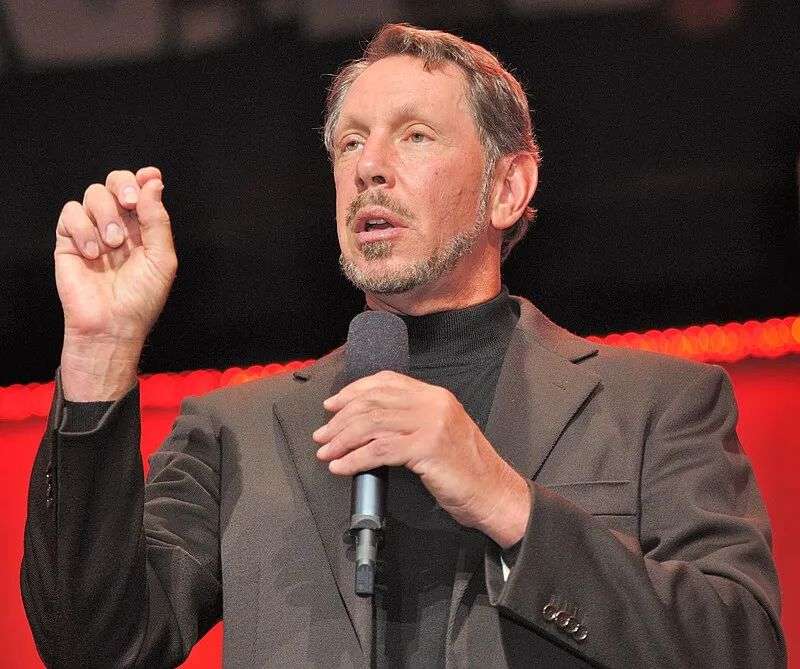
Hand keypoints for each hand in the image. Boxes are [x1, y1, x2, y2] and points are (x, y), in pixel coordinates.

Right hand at [56, 167, 176, 398]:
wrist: (112, 325)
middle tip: (129, 204)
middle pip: (114, 183)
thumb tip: (153, 183)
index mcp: (143, 229)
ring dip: (106, 215)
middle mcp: (118, 226)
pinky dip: (83, 229)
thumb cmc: (141, 299)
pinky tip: (92, 254)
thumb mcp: (162, 259)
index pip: (141, 191)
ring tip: (113, 245)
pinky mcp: (68, 240)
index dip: (144, 179)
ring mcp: (92, 231)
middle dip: (123, 186)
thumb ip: (157, 220)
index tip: (149, 177)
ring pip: (93, 194)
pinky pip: (71, 213)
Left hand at [313, 371, 530, 547]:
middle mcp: (433, 403)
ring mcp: (431, 423)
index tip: (333, 405)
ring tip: (326, 452)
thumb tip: (365, 424)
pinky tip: (342, 467)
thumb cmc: (465, 469)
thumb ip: (410, 421)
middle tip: (322, 435)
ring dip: (341, 439)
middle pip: (373, 402)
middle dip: (340, 419)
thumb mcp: (439, 433)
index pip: (386, 382)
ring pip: (372, 423)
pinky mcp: (427, 447)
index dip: (354, 391)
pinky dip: (354, 459)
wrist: (494, 492)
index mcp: (435, 396)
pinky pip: (379, 450)